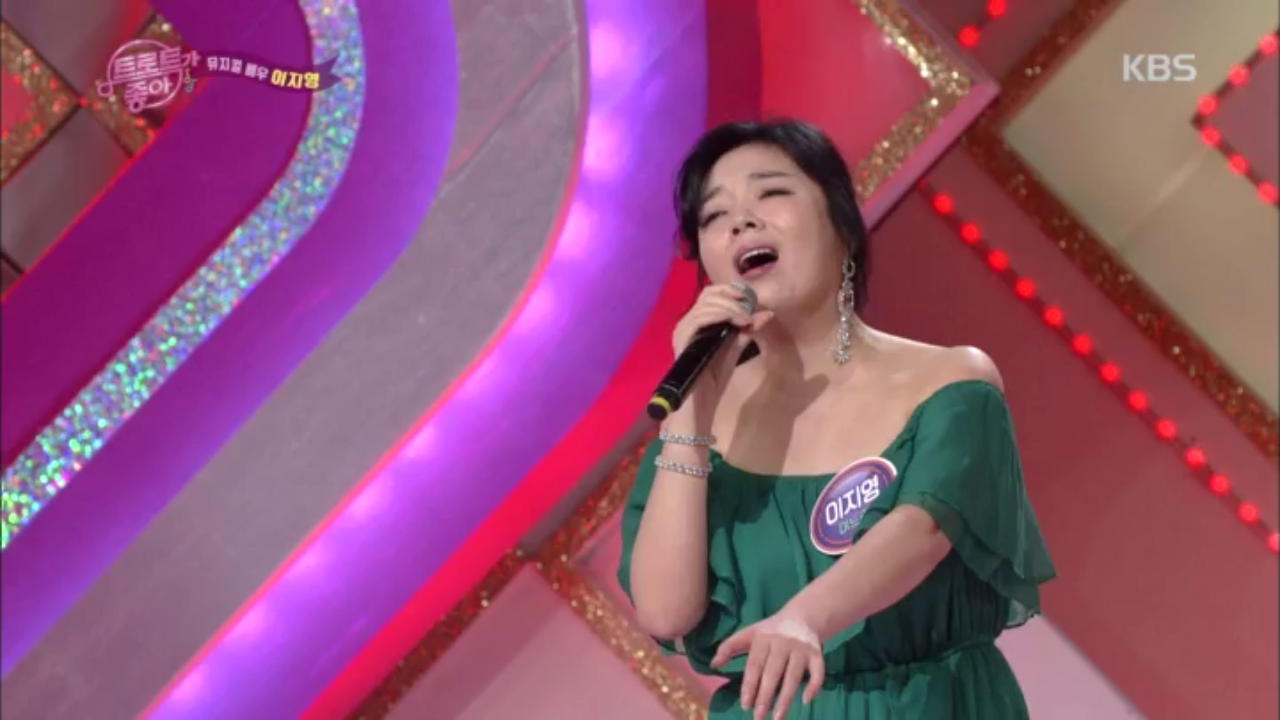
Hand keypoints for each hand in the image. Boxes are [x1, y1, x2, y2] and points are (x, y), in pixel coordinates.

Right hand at [671, 283, 772, 399]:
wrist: (699, 407)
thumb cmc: (713, 381)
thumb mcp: (734, 350)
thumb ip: (746, 331)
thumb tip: (766, 312)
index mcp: (697, 322)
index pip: (711, 294)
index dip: (732, 291)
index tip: (752, 299)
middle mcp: (687, 322)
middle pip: (708, 295)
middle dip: (733, 298)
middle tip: (751, 308)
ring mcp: (683, 331)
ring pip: (706, 305)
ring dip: (730, 307)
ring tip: (747, 318)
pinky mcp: (683, 340)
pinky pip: (700, 319)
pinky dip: (722, 316)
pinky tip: (739, 323)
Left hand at [710, 615, 823, 719]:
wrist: (802, 617)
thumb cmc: (770, 631)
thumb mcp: (749, 634)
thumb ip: (730, 647)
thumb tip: (713, 664)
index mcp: (763, 638)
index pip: (755, 665)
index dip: (750, 685)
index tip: (745, 705)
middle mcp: (782, 642)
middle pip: (773, 673)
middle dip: (765, 696)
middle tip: (758, 717)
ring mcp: (801, 648)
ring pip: (794, 676)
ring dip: (786, 698)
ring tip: (778, 717)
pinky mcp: (817, 653)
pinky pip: (818, 672)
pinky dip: (814, 686)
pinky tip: (806, 701)